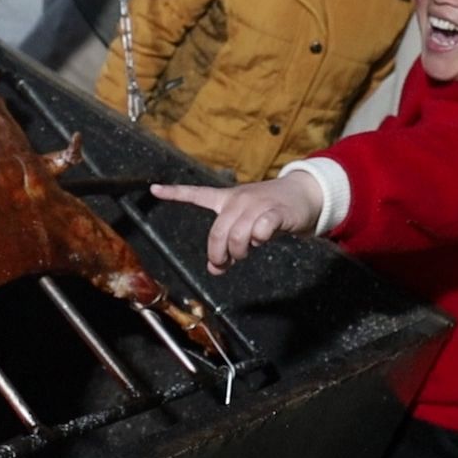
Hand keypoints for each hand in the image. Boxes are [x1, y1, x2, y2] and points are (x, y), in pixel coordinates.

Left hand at [151, 175, 322, 274]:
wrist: (303, 194)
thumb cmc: (271, 210)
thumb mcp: (246, 224)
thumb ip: (229, 244)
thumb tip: (214, 268)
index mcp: (227, 199)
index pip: (197, 194)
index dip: (174, 192)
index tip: (154, 189)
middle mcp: (238, 199)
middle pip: (218, 232)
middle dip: (218, 254)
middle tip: (223, 264)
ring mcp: (256, 204)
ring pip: (237, 235)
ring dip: (239, 251)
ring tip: (247, 251)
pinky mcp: (275, 211)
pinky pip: (261, 228)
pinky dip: (259, 238)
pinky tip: (262, 238)